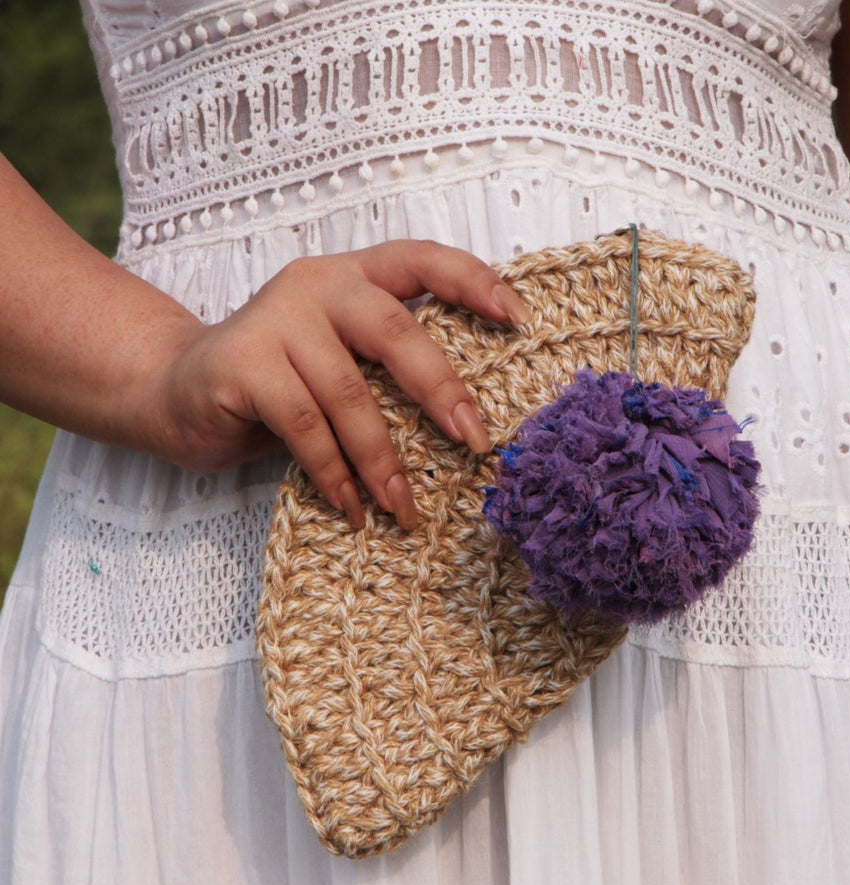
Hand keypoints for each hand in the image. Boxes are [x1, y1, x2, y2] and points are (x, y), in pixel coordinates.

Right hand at [152, 240, 529, 528]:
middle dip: (441, 390)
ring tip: (403, 508)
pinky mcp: (241, 363)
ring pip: (349, 394)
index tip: (520, 318)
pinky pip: (305, 426)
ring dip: (382, 460)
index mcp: (353, 278)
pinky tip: (351, 506)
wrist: (177, 390)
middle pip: (394, 331)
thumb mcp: (340, 363)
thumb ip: (386, 369)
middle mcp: (317, 285)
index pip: (421, 259)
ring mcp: (275, 319)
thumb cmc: (280, 384)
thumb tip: (468, 423)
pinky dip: (334, 472)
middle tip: (476, 442)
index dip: (473, 281)